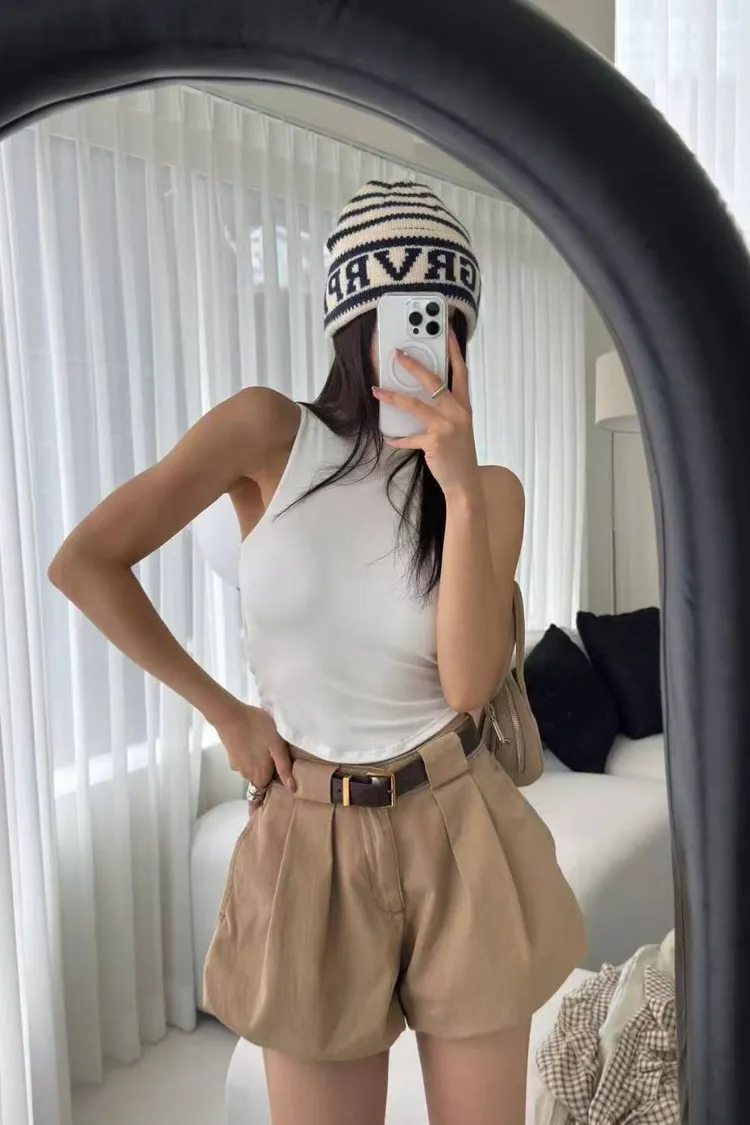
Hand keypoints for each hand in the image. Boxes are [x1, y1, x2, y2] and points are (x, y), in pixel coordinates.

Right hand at [213, 701, 295, 792]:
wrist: (230, 716)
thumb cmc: (257, 728)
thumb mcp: (277, 745)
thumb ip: (284, 767)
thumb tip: (292, 788)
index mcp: (260, 776)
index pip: (271, 783)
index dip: (277, 774)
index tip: (279, 760)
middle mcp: (247, 776)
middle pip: (261, 776)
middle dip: (267, 766)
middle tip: (272, 748)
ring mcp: (236, 767)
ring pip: (252, 769)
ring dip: (257, 760)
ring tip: (261, 742)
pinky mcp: (230, 758)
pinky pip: (243, 761)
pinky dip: (247, 754)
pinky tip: (249, 740)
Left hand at [372, 329, 479, 497]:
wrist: (465, 482)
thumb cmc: (459, 453)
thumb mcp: (458, 426)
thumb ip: (445, 409)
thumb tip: (421, 395)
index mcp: (464, 406)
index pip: (461, 372)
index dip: (454, 352)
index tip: (447, 333)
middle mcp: (457, 412)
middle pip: (434, 381)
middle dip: (413, 365)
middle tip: (397, 354)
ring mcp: (446, 426)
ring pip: (415, 404)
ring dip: (393, 397)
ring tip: (377, 391)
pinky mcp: (434, 442)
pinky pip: (409, 437)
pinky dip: (397, 438)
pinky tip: (389, 438)